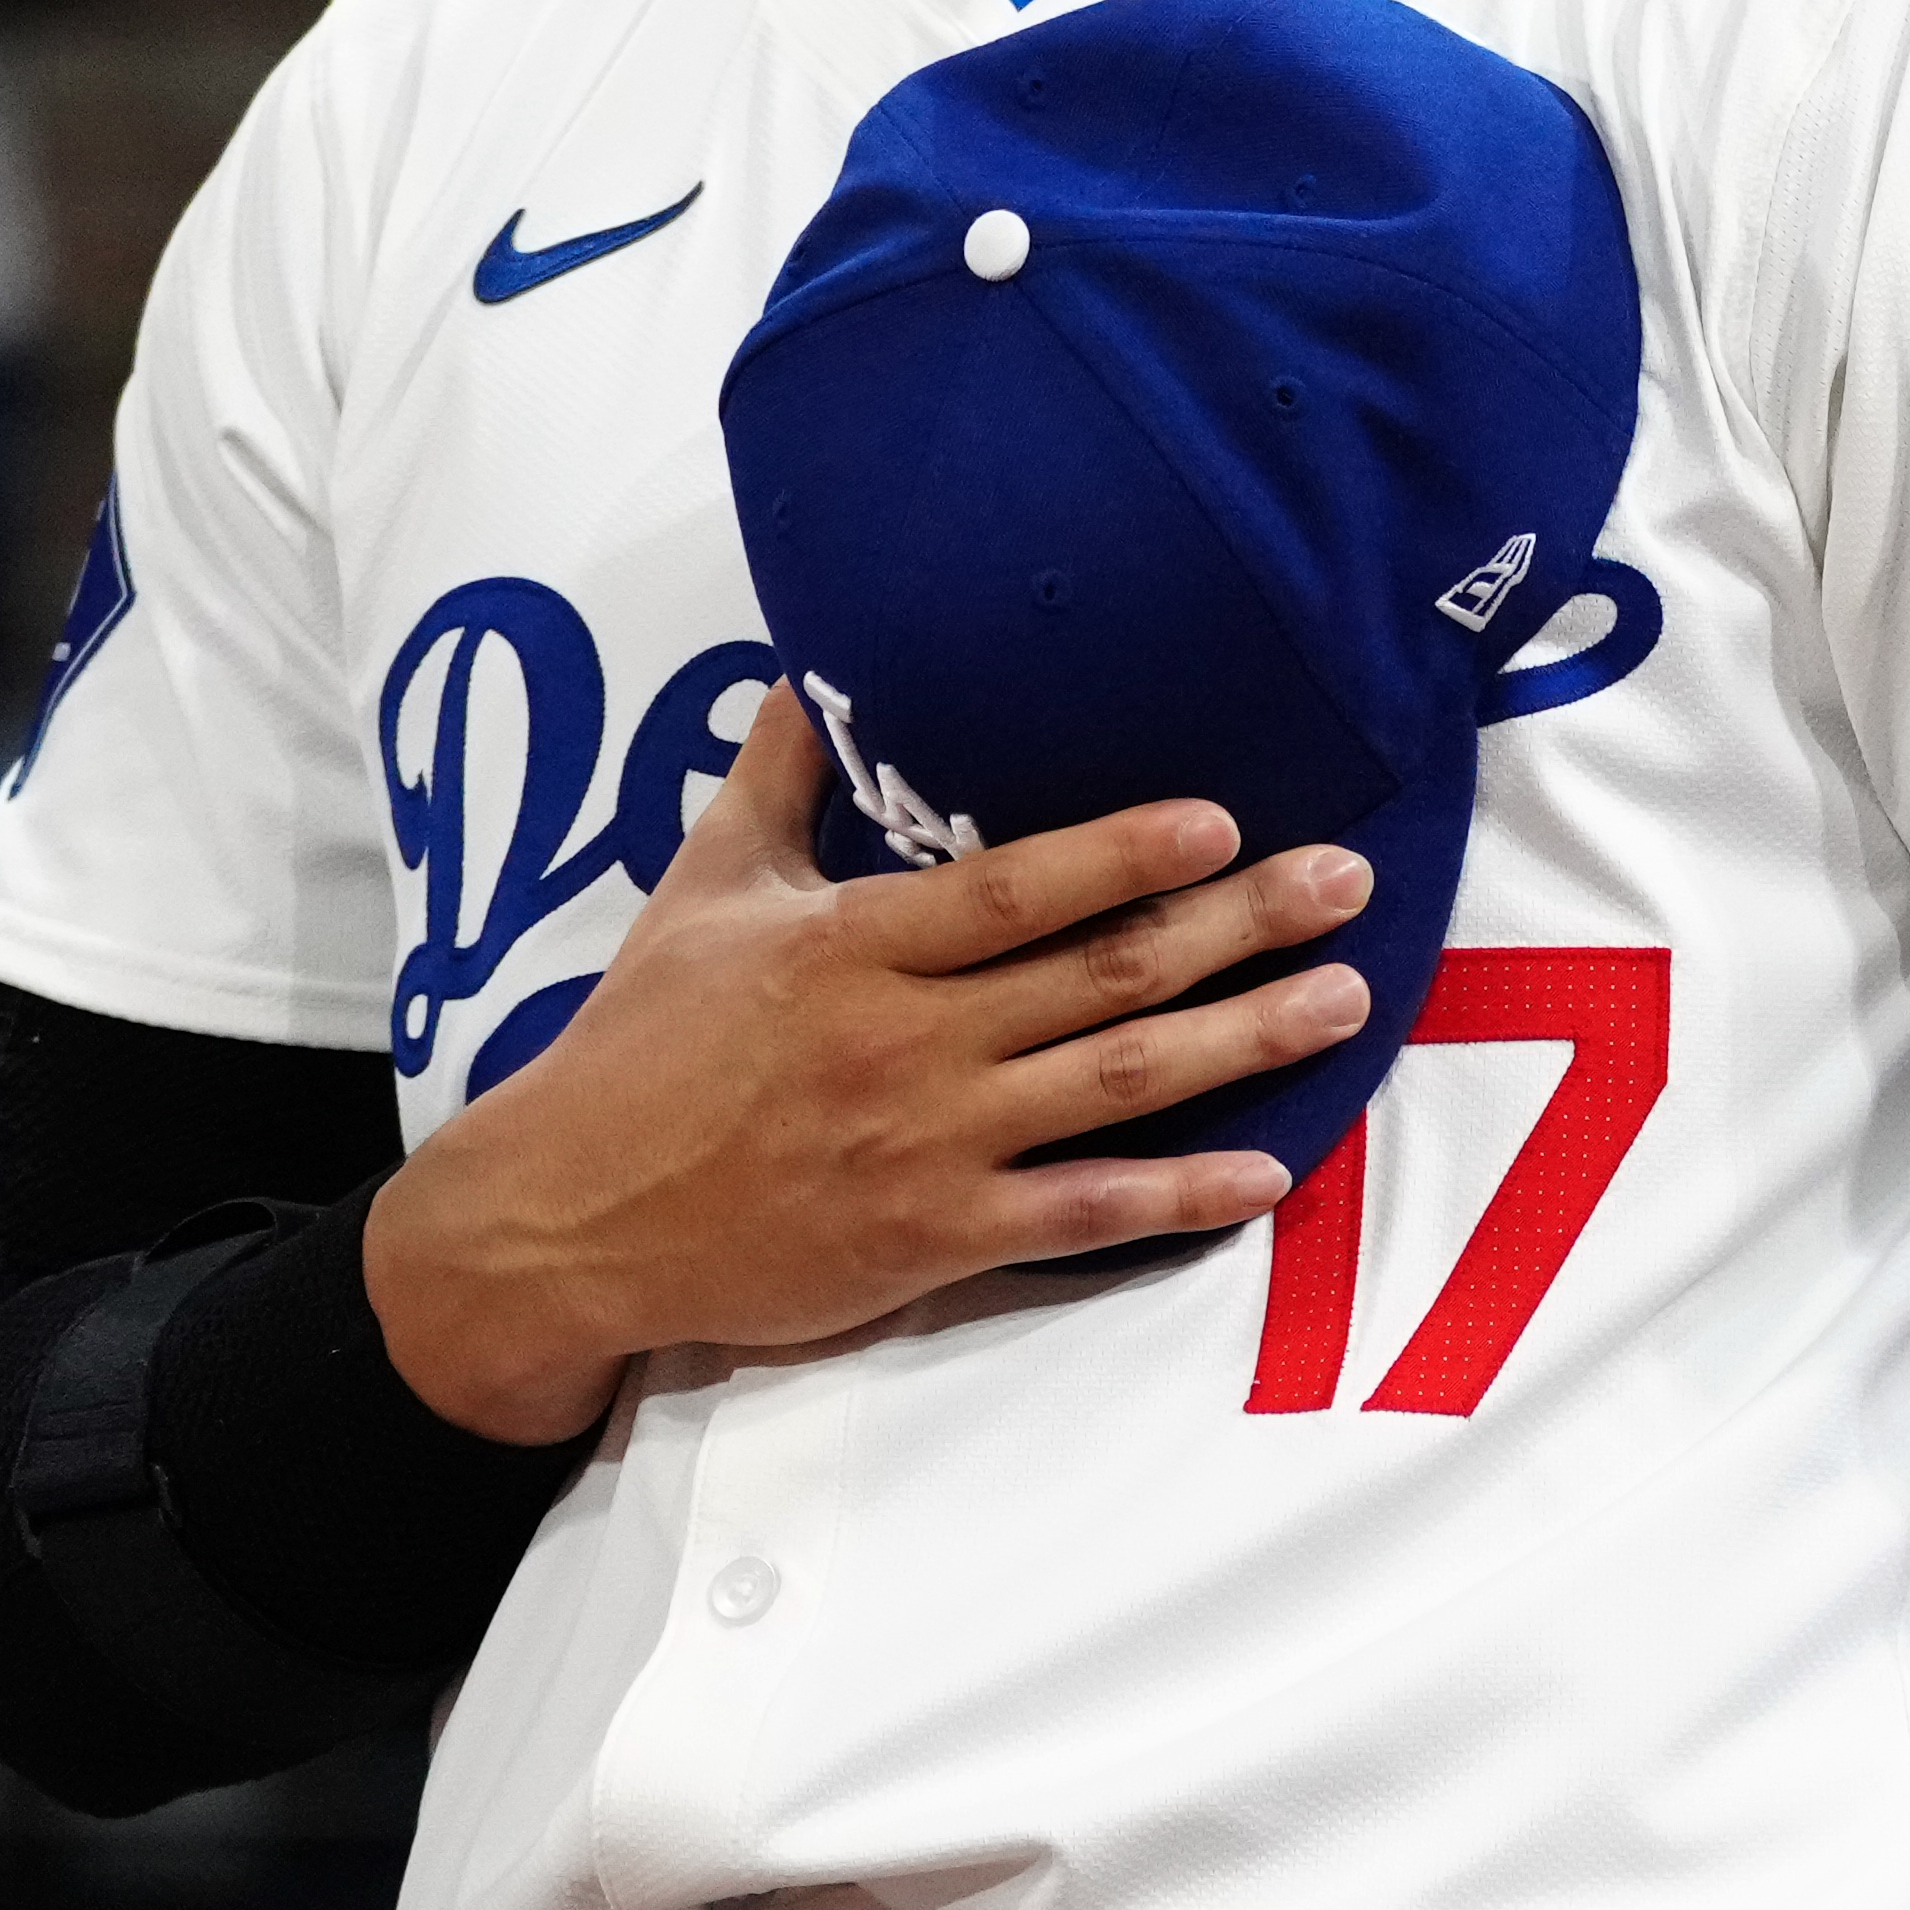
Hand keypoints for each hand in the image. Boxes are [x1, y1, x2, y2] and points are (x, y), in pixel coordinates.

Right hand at [360, 688, 1375, 1444]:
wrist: (562, 1220)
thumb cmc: (640, 1048)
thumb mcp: (701, 895)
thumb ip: (775, 784)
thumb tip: (806, 671)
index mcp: (849, 950)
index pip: (1010, 892)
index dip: (1120, 856)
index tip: (1221, 821)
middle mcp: (903, 1043)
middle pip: (1099, 976)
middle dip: (1236, 925)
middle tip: (1347, 881)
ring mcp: (927, 1145)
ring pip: (1115, 1087)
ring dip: (1242, 1041)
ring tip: (1344, 996)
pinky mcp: (933, 1239)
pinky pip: (1082, 1214)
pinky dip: (1178, 1195)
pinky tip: (1266, 1171)